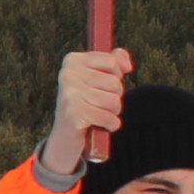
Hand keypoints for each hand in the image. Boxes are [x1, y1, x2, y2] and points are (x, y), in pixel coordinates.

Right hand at [42, 47, 132, 175]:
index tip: (104, 84)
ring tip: (100, 113)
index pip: (111, 61)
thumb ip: (115, 61)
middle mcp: (67, 74)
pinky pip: (108, 118)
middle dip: (115, 97)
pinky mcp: (73, 113)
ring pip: (113, 101)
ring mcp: (68, 94)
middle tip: (100, 103)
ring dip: (113, 112)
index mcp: (72, 60)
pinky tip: (100, 125)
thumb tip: (127, 66)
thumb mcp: (100, 76)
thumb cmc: (87, 101)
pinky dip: (111, 125)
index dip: (116, 75)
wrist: (66, 133)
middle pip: (114, 83)